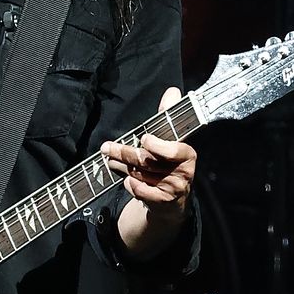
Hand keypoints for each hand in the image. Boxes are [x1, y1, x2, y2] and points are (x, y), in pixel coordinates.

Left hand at [101, 86, 196, 222]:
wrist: (172, 199)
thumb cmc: (168, 163)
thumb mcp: (170, 140)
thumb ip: (168, 117)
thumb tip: (172, 91)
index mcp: (187, 154)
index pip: (173, 150)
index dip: (158, 145)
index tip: (144, 138)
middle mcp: (183, 173)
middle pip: (148, 161)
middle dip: (124, 153)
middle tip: (106, 147)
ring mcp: (173, 189)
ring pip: (140, 174)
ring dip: (121, 166)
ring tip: (108, 159)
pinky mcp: (162, 202)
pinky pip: (140, 190)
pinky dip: (130, 184)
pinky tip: (124, 178)